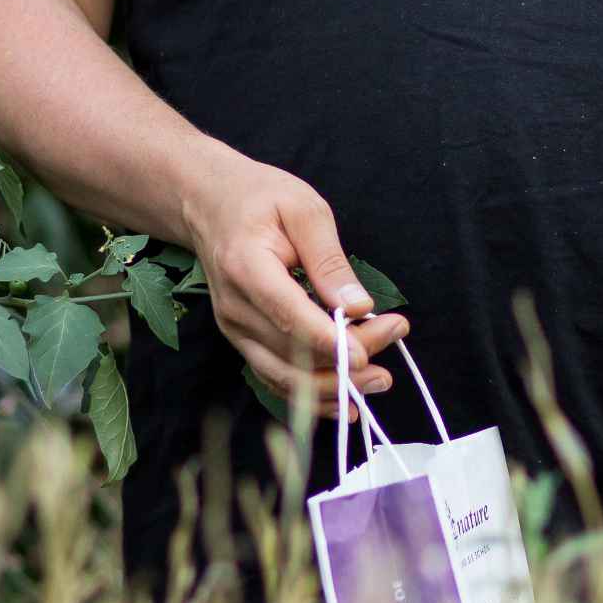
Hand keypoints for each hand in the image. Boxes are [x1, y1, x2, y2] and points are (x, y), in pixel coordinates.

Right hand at [183, 148, 407, 420]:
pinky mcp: (241, 340)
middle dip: (346, 360)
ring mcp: (234, 330)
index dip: (328, 341)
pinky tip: (345, 404)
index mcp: (247, 268)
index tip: (368, 354)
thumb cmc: (260, 198)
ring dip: (333, 388)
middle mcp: (235, 308)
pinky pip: (275, 379)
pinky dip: (311, 396)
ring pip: (284, 377)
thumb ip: (329, 260)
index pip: (289, 316)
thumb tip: (357, 306)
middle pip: (292, 351)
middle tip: (394, 339)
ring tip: (380, 382)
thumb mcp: (303, 210)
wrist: (208, 204)